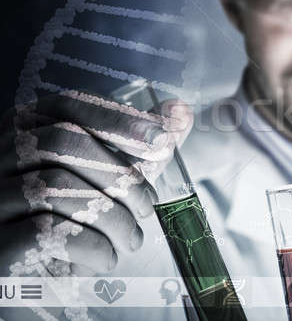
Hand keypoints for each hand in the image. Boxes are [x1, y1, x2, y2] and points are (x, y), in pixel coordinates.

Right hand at [0, 90, 193, 275]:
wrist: (27, 273)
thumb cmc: (71, 215)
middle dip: (121, 175)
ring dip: (113, 216)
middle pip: (63, 141)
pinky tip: (107, 257)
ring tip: (132, 238)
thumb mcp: (105, 175)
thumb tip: (180, 111)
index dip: (119, 119)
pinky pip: (43, 232)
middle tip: (149, 205)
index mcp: (26, 129)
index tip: (162, 140)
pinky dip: (90, 245)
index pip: (69, 105)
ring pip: (55, 187)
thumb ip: (138, 146)